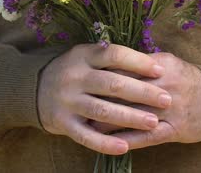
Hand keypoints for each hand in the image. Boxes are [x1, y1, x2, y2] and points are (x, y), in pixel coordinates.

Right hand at [37, 44, 172, 154]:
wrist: (34, 88)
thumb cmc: (74, 71)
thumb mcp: (87, 55)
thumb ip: (112, 58)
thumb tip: (153, 62)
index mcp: (84, 56)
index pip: (114, 55)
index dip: (138, 62)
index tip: (160, 71)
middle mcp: (75, 77)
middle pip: (112, 84)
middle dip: (142, 93)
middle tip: (167, 99)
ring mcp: (67, 101)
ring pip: (102, 111)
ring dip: (130, 117)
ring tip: (154, 122)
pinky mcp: (63, 123)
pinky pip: (86, 136)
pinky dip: (105, 143)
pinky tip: (125, 146)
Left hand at [92, 52, 200, 148]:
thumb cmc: (185, 78)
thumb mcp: (167, 61)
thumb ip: (141, 61)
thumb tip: (111, 57)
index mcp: (160, 66)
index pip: (125, 68)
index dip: (103, 74)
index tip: (85, 79)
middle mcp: (164, 86)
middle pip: (126, 91)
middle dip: (101, 97)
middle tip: (79, 101)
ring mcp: (169, 109)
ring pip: (133, 115)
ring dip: (108, 121)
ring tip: (87, 123)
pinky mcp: (174, 129)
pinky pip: (147, 137)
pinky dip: (127, 139)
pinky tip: (110, 143)